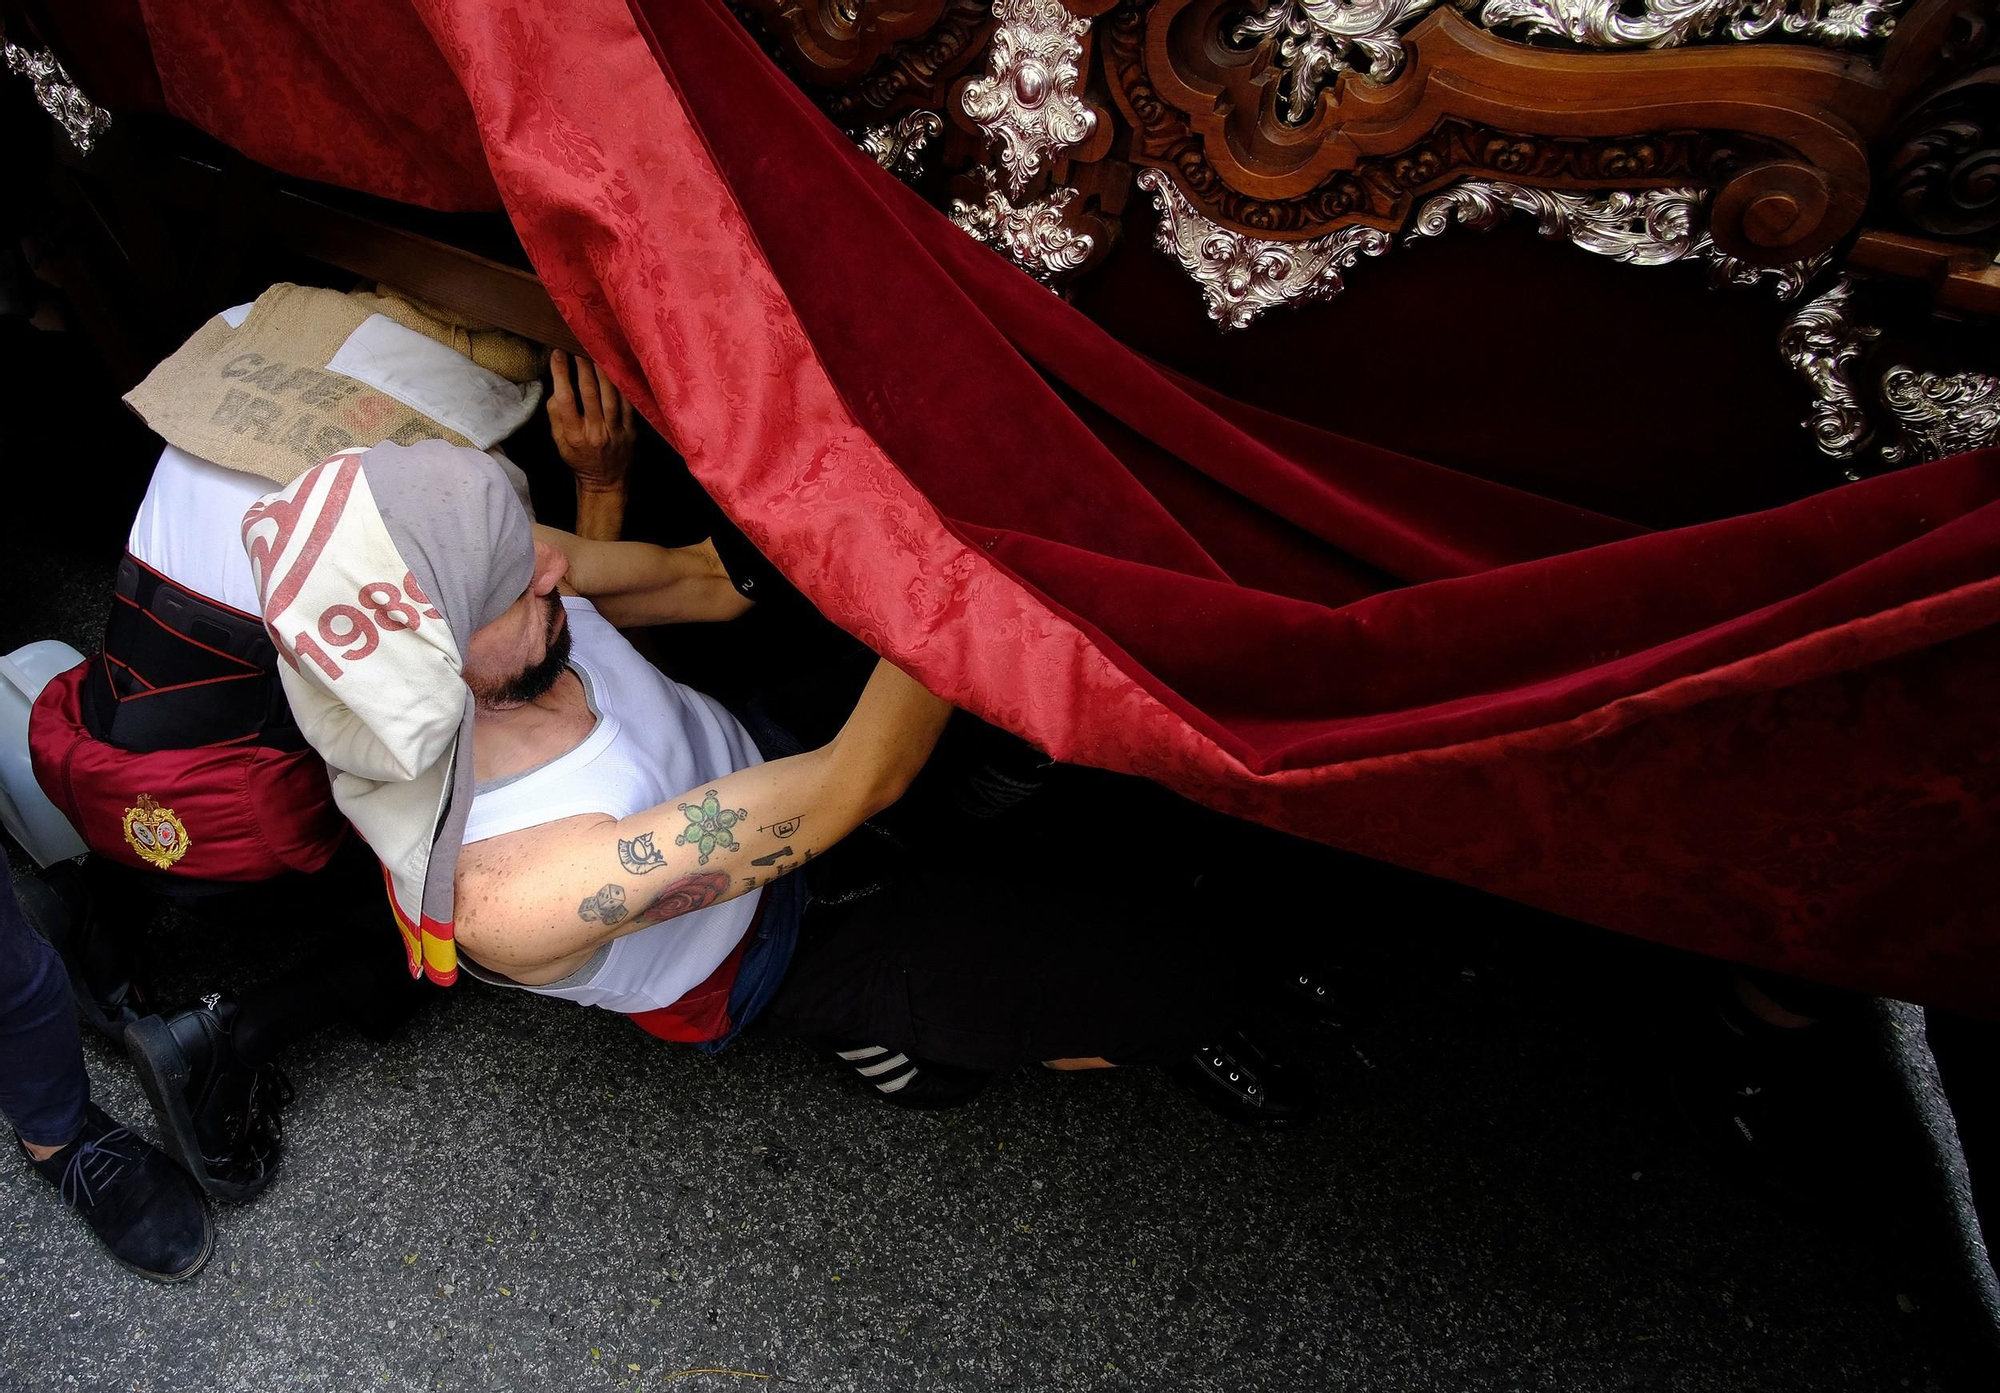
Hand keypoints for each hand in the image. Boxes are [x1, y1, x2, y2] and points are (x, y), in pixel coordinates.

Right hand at [547, 349, 635, 494]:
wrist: (605, 481)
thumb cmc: (578, 457)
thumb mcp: (558, 440)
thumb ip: (555, 414)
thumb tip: (556, 385)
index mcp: (574, 435)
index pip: (565, 398)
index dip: (560, 373)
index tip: (557, 353)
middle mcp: (595, 432)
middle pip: (589, 392)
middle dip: (582, 365)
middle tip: (578, 346)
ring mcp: (616, 431)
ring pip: (610, 394)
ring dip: (603, 370)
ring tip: (596, 351)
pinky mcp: (631, 430)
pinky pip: (627, 403)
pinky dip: (621, 384)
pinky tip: (617, 368)